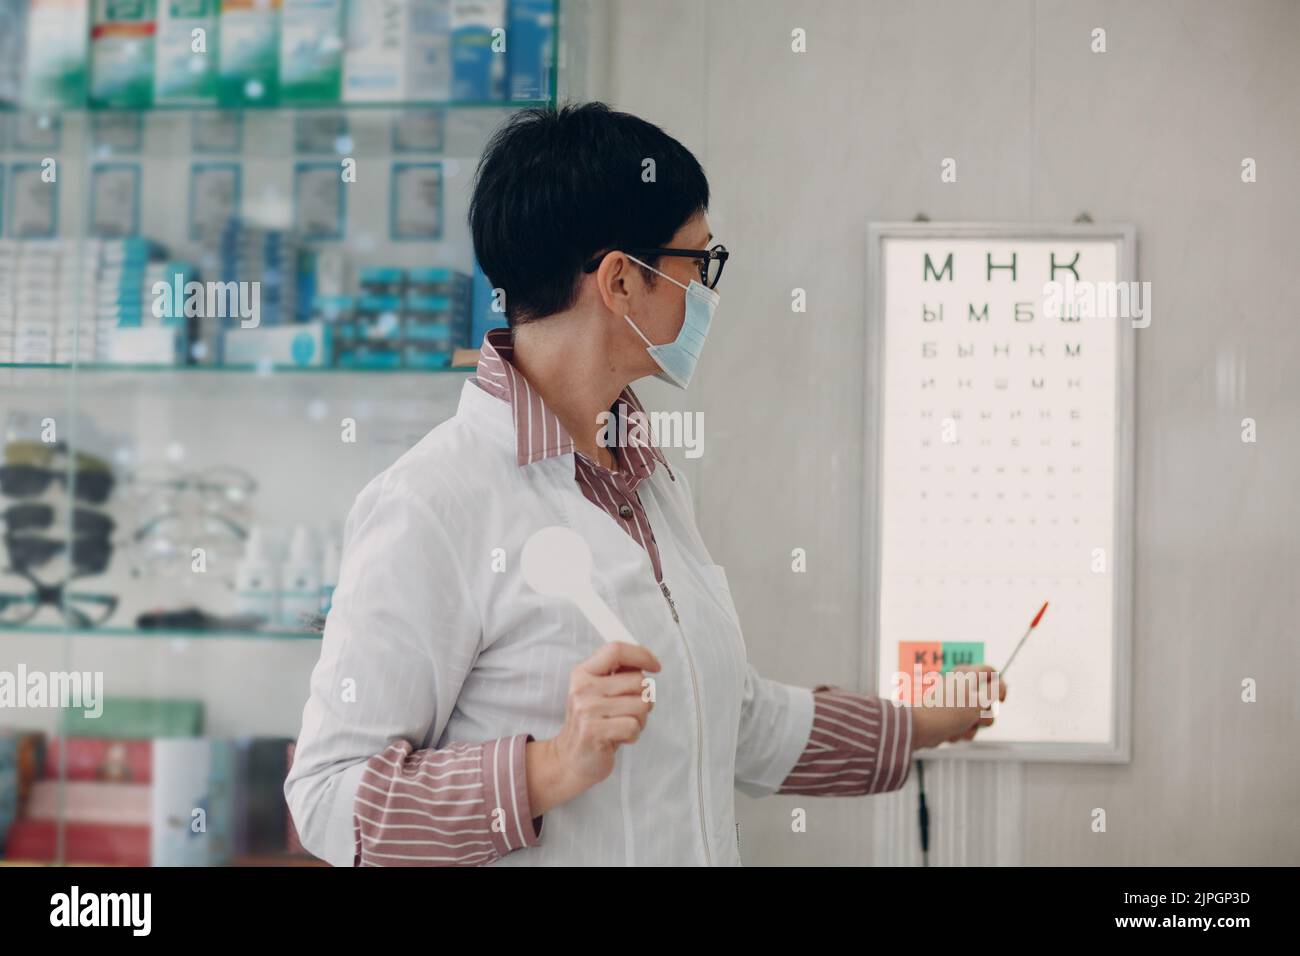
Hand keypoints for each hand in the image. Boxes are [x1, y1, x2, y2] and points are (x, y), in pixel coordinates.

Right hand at [526, 642, 660, 814]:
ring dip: (640, 719)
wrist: (570, 759)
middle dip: (644, 698)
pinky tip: (619, 738)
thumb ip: (618, 675)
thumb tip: (646, 661)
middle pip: (637, 680)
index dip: (642, 655)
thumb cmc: (594, 724)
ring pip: (641, 705)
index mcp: (584, 673)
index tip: (655, 666)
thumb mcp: (599, 693)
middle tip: (629, 712)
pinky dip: (633, 734)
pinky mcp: (594, 731)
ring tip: (622, 725)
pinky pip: (633, 726)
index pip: (616, 650)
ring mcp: (587, 709)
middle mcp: (583, 688)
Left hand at [910, 664, 1006, 748]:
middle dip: (985, 713)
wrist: (924, 729)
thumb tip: (1001, 685)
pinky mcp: (952, 718)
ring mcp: (957, 703)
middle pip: (989, 700)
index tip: (1000, 700)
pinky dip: (964, 731)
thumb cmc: (950, 710)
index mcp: (967, 674)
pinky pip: (968, 726)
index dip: (999, 685)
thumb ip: (995, 690)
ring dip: (974, 725)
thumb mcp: (979, 698)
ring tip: (962, 725)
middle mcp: (962, 686)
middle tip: (976, 714)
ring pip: (980, 717)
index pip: (990, 672)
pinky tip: (954, 732)